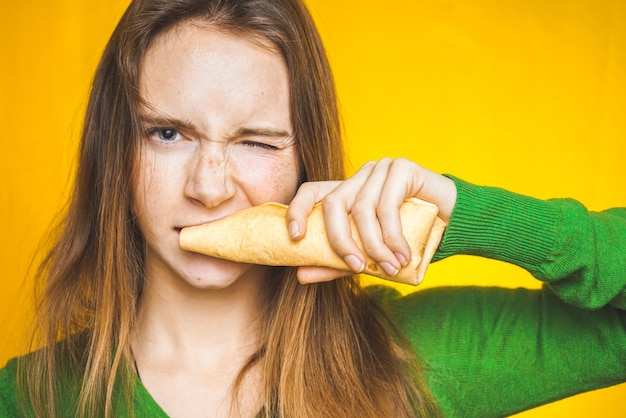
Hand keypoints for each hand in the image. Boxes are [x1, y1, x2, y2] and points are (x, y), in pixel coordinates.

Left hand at [287, 158, 456, 282]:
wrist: (452, 225)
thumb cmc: (406, 239)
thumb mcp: (366, 255)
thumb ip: (335, 263)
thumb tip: (300, 275)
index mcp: (346, 192)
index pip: (310, 191)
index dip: (296, 210)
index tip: (295, 237)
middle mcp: (359, 177)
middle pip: (333, 202)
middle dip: (340, 239)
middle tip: (356, 266)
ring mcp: (380, 169)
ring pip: (362, 208)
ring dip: (374, 244)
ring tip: (390, 267)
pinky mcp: (401, 169)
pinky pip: (387, 205)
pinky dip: (392, 236)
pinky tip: (402, 255)